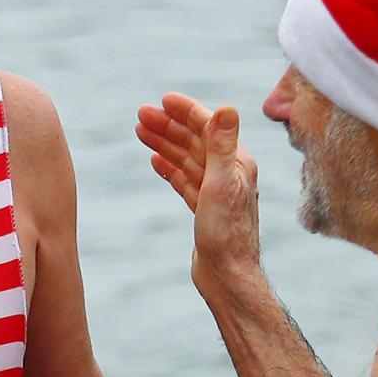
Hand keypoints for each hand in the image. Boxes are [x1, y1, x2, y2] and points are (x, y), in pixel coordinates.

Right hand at [134, 93, 265, 291]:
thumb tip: (227, 107)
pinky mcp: (205, 209)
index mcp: (236, 164)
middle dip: (169, 125)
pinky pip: (185, 180)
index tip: (164, 100)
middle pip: (195, 141)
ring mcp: (216, 192)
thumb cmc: (226, 234)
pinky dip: (170, 168)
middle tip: (141, 114)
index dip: (187, 111)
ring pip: (187, 159)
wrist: (226, 276)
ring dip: (165, 143)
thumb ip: (222, 145)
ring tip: (140, 131)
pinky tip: (156, 161)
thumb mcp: (221, 184)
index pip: (210, 127)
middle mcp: (229, 174)